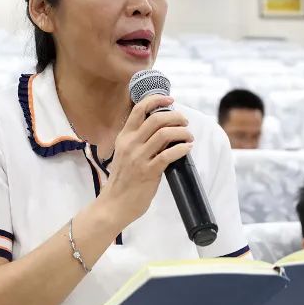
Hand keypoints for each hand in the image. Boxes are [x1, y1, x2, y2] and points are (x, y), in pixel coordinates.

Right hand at [97, 94, 192, 228]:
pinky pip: (168, 155)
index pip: (139, 109)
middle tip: (185, 122)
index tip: (170, 100)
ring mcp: (138, 158)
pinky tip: (187, 148)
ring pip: (165, 134)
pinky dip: (182, 148)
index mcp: (124, 137)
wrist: (114, 204)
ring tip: (189, 137)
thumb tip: (164, 128)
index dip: (157, 100)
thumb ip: (141, 140)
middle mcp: (130, 144)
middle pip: (156, 119)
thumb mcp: (126, 154)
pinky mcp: (148, 172)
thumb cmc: (124, 179)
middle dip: (176, 117)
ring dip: (182, 133)